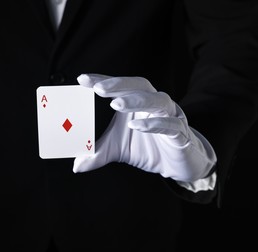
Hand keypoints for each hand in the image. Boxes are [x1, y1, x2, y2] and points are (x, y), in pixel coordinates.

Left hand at [73, 74, 216, 181]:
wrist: (178, 164)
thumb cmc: (148, 148)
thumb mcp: (118, 150)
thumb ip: (98, 154)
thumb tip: (77, 166)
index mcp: (138, 103)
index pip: (120, 87)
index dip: (103, 80)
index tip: (82, 79)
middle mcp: (154, 104)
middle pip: (140, 85)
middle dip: (119, 84)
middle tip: (98, 88)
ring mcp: (170, 116)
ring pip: (158, 100)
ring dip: (137, 100)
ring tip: (116, 104)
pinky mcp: (181, 134)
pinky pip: (170, 125)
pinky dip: (154, 124)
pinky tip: (136, 125)